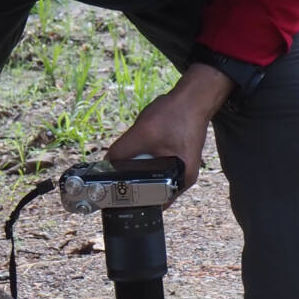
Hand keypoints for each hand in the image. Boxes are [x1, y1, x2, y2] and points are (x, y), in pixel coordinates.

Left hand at [106, 63, 234, 188]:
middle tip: (120, 171)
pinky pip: (156, 164)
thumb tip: (106, 164)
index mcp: (182, 179)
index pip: (154, 201)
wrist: (193, 97)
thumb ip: (122, 151)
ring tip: (136, 151)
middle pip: (151, 188)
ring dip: (140, 166)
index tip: (117, 194)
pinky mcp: (177, 158)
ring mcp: (181, 168)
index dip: (134, 199)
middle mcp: (183, 178)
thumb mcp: (143, 132)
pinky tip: (145, 144)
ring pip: (152, 175)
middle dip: (135, 180)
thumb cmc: (176, 113)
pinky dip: (147, 157)